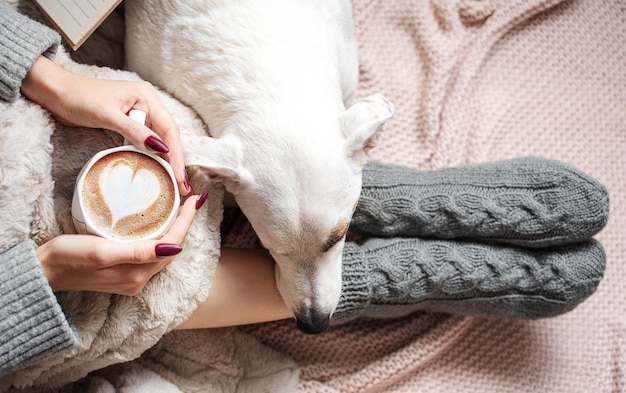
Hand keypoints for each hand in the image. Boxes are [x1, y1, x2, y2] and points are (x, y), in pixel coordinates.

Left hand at [21, 56, 191, 194]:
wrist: (56, 93)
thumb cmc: (79, 98)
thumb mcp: (108, 115)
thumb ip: (135, 131)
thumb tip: (160, 149)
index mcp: (147, 96)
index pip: (169, 129)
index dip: (176, 154)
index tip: (180, 176)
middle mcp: (148, 103)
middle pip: (168, 136)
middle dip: (175, 161)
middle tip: (182, 186)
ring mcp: (140, 114)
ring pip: (160, 140)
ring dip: (166, 161)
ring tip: (173, 182)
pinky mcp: (130, 123)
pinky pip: (147, 141)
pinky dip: (153, 156)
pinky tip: (157, 169)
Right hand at [36, 194, 205, 295]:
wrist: (44, 273)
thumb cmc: (68, 257)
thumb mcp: (101, 251)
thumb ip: (137, 253)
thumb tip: (174, 247)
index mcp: (137, 273)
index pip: (173, 243)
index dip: (186, 221)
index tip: (195, 199)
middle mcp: (139, 279)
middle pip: (172, 248)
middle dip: (184, 224)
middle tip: (190, 200)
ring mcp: (132, 279)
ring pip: (162, 251)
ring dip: (173, 231)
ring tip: (179, 209)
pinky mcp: (123, 275)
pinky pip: (150, 255)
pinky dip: (159, 238)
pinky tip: (158, 225)